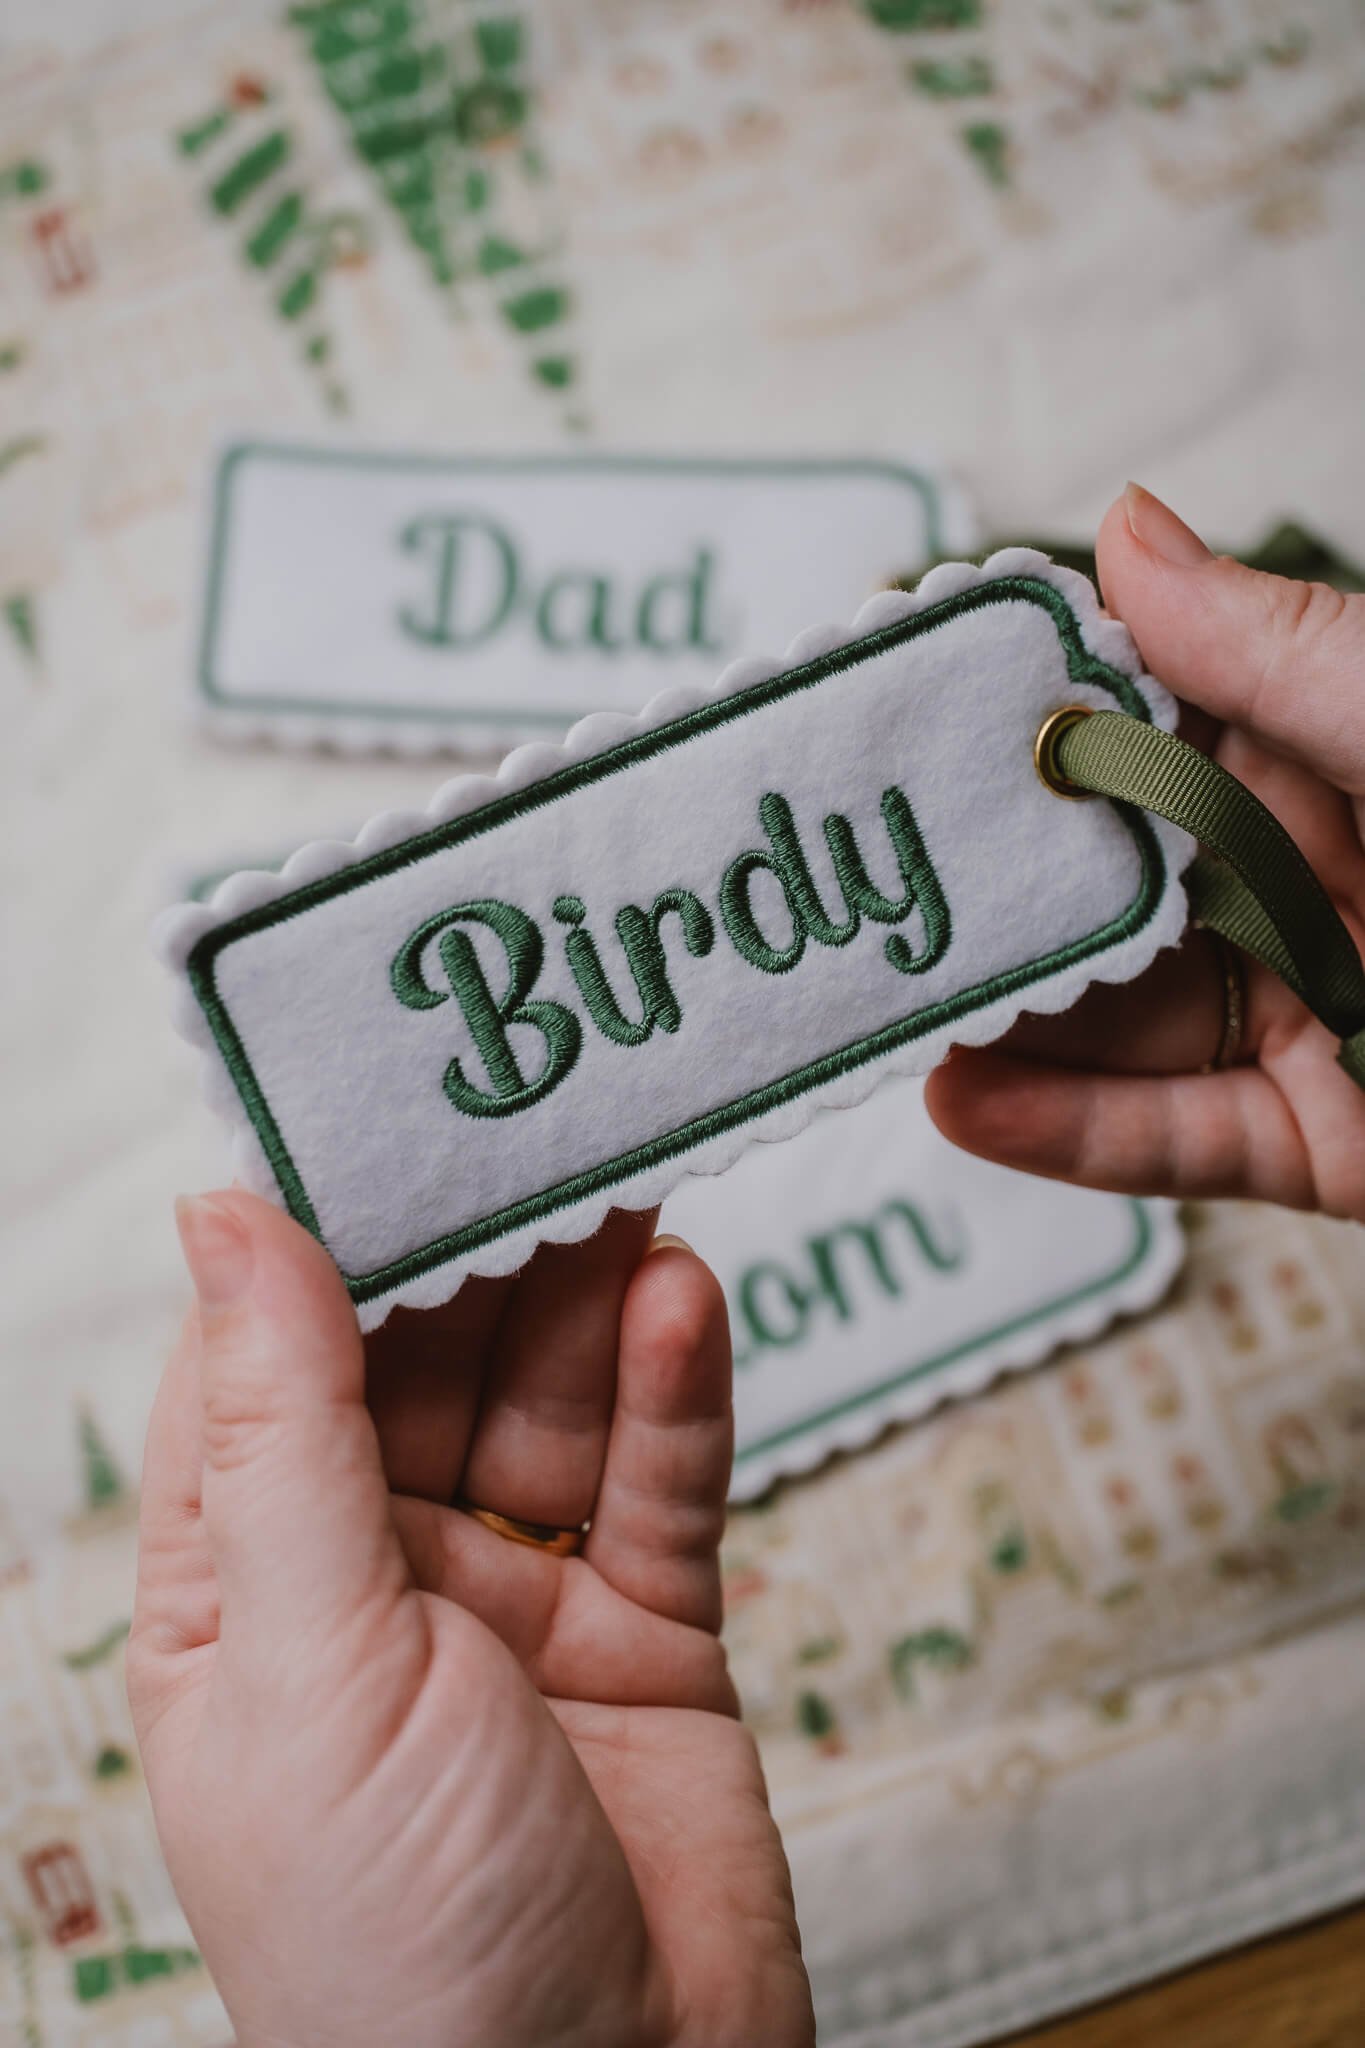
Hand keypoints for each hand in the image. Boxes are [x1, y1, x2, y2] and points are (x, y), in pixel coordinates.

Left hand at [129, 1193, 813, 2047]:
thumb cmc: (397, 1944)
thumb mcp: (313, 1661)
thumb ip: (284, 1427)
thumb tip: (223, 1215)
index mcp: (248, 1591)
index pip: (266, 1362)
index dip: (318, 1234)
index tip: (377, 1102)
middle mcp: (378, 1580)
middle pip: (425, 1363)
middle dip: (481, 1250)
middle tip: (544, 1116)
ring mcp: (519, 1604)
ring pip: (552, 1403)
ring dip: (590, 1296)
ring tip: (632, 1177)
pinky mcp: (649, 1633)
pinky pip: (660, 1483)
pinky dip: (674, 1390)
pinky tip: (685, 1298)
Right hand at [927, 484, 1364, 1221]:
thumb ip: (1272, 651)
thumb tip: (1114, 528)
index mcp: (1327, 752)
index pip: (1136, 724)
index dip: (1012, 720)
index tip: (887, 713)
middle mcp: (1301, 877)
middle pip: (1102, 884)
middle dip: (976, 886)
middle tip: (836, 883)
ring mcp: (1307, 1014)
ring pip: (1115, 1023)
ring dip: (994, 1021)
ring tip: (869, 1006)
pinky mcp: (1321, 1145)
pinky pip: (1178, 1141)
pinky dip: (1070, 1133)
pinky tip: (958, 1103)